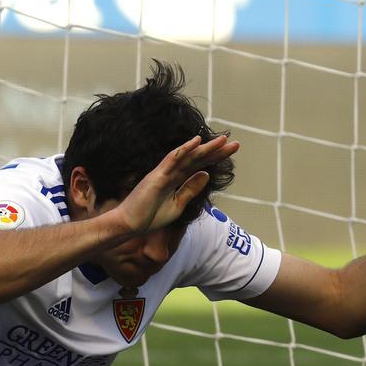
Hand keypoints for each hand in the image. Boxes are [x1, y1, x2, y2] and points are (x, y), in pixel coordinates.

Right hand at [112, 135, 239, 234]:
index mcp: (177, 180)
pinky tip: (196, 142)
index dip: (215, 158)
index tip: (231, 151)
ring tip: (222, 141)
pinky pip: (171, 160)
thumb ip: (191, 189)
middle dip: (216, 151)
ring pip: (188, 156)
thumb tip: (206, 174)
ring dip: (205, 148)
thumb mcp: (178, 204)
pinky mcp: (156, 176)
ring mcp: (164, 173)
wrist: (130, 224)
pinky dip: (184, 150)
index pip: (200, 165)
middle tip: (235, 143)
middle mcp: (171, 172)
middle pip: (197, 158)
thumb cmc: (150, 216)